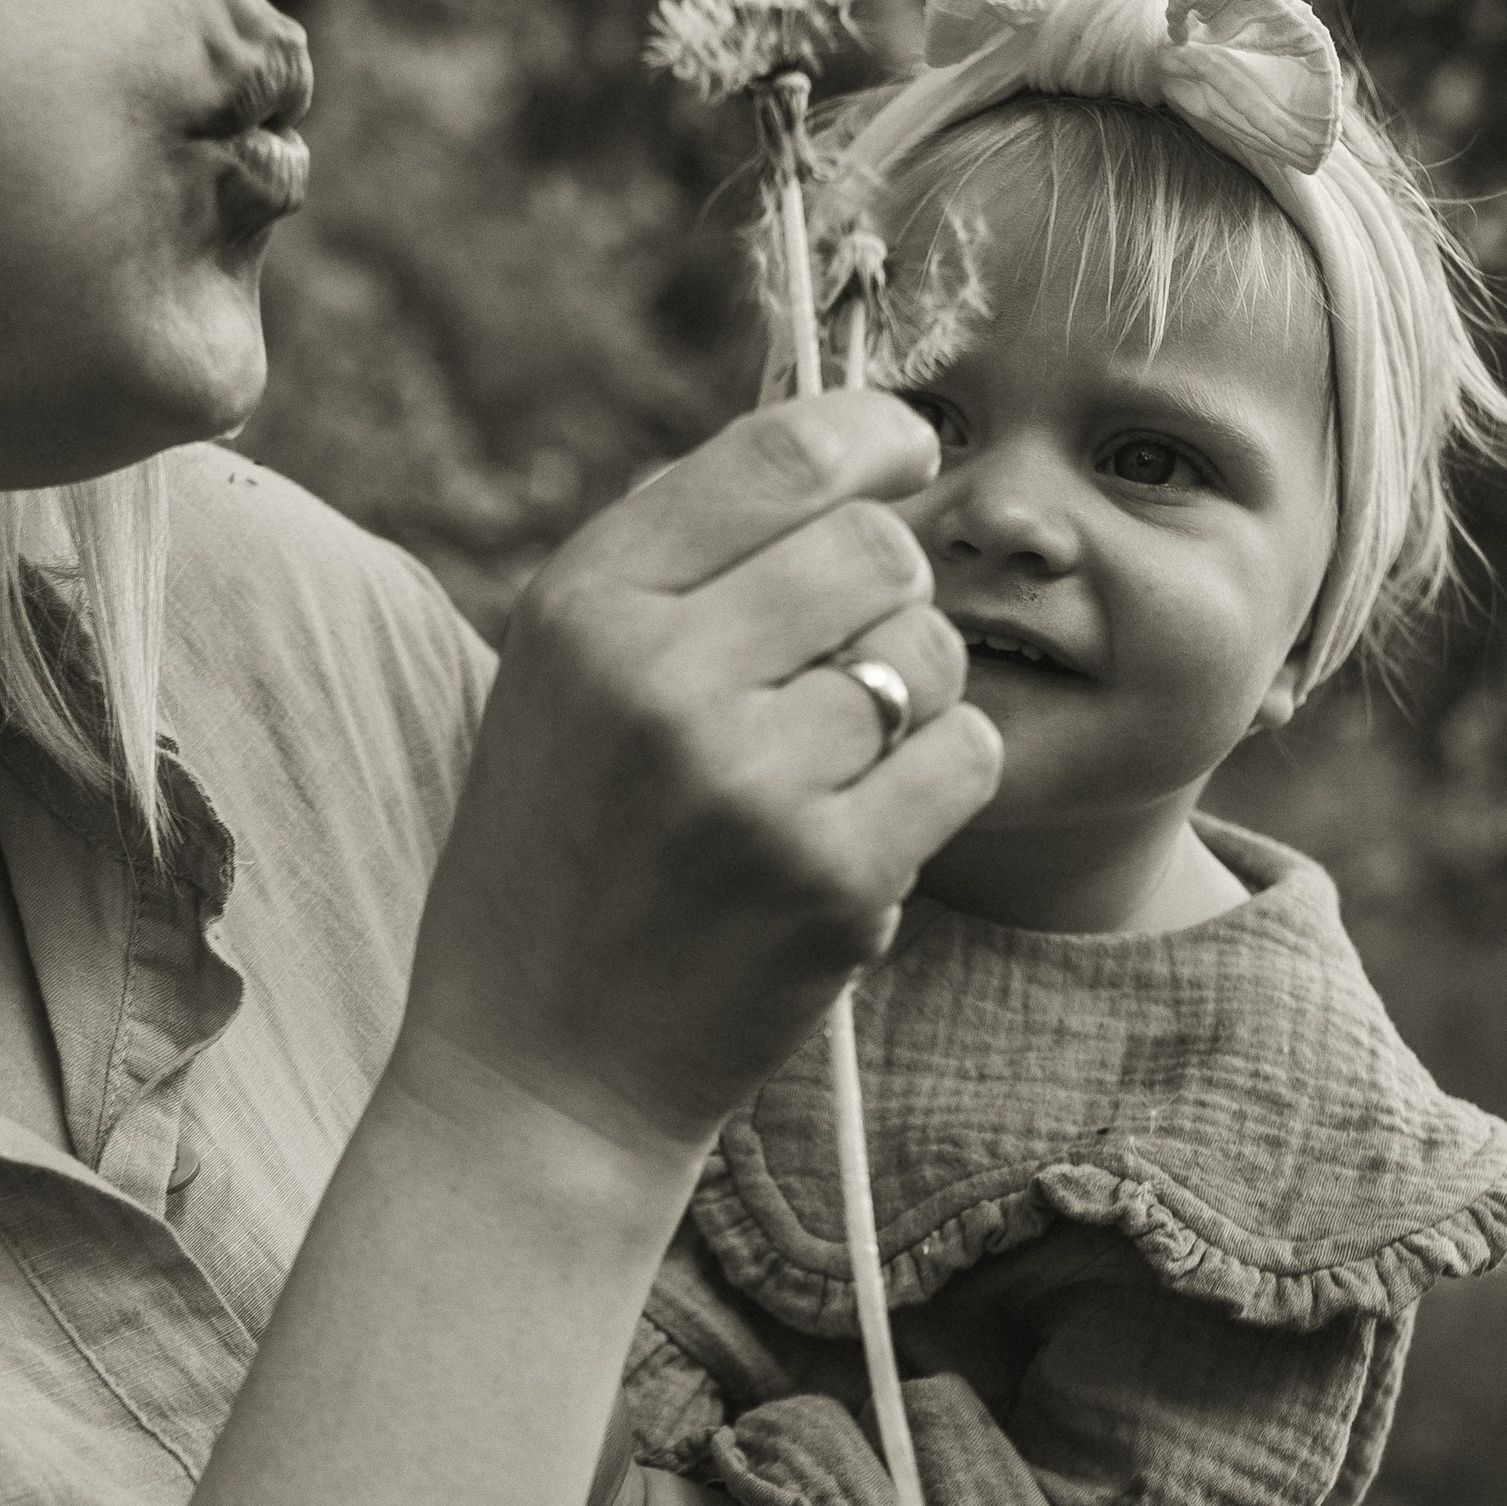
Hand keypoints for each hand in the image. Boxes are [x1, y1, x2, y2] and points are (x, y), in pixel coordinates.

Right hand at [401, 395, 1000, 1162]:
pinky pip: (964, 757)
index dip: (874, 437)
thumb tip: (845, 440)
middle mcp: (662, 679)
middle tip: (846, 657)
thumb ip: (679, 559)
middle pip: (878, 548)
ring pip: (932, 654)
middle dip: (889, 591)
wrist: (542, 1069)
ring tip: (834, 760)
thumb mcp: (564, 679)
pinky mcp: (831, 875)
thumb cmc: (564, 856)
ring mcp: (751, 782)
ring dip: (916, 694)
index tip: (905, 450)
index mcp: (586, 608)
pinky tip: (865, 822)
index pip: (780, 457)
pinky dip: (940, 781)